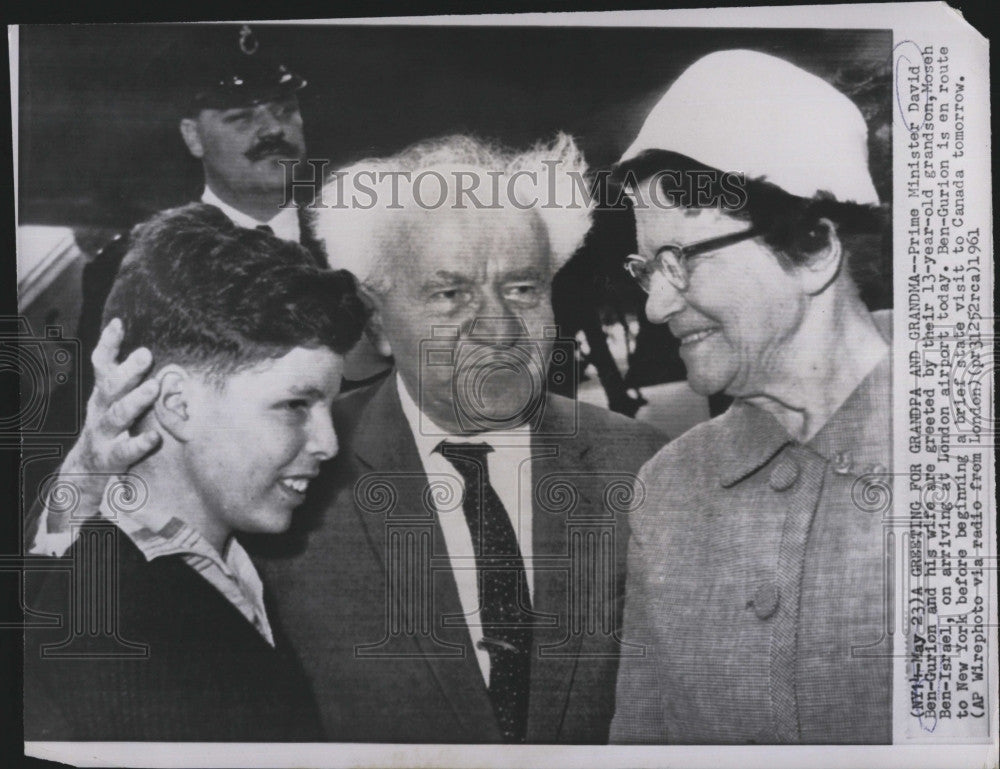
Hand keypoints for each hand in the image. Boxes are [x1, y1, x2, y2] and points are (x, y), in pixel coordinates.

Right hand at [61, 318, 161, 479]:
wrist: (86, 471)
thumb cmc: (113, 428)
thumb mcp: (117, 401)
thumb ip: (132, 380)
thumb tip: (160, 351)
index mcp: (103, 393)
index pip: (102, 365)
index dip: (108, 344)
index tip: (119, 322)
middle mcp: (100, 410)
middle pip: (110, 387)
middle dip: (127, 370)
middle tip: (146, 354)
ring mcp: (102, 435)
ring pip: (116, 416)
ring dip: (134, 401)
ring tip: (153, 388)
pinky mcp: (109, 459)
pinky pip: (124, 451)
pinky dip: (139, 444)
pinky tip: (156, 438)